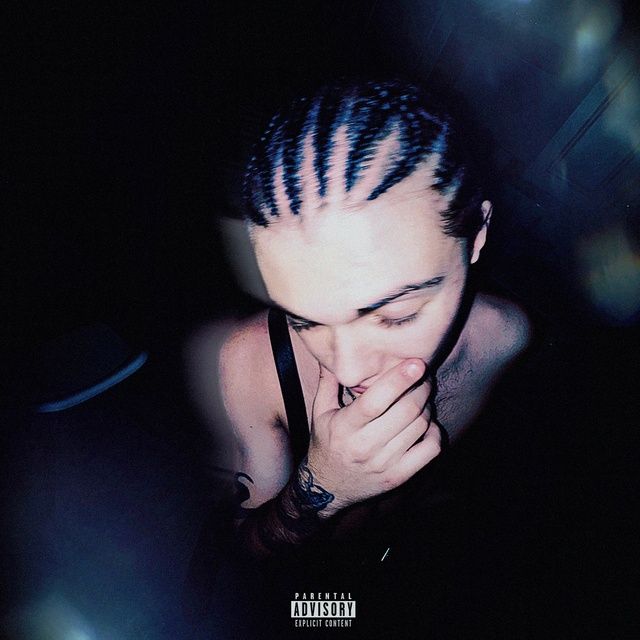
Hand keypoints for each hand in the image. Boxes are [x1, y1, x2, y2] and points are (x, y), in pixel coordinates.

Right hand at [305, 359, 441, 515]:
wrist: (326, 489)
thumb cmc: (325, 443)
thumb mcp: (320, 412)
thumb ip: (328, 381)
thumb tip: (332, 352)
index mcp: (345, 426)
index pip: (375, 401)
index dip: (399, 380)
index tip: (415, 362)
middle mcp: (365, 446)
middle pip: (406, 410)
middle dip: (421, 387)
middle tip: (422, 374)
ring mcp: (384, 463)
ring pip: (420, 426)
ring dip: (427, 405)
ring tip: (421, 396)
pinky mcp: (399, 476)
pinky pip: (430, 449)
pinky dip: (434, 431)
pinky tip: (426, 423)